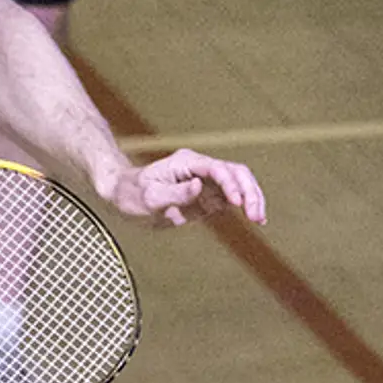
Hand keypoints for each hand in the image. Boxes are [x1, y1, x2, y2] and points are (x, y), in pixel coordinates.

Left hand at [107, 148, 265, 227]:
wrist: (123, 196)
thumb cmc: (132, 194)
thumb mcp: (150, 198)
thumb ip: (176, 193)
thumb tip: (200, 186)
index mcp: (186, 163)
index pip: (217, 169)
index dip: (231, 184)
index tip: (237, 204)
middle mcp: (200, 168)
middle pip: (236, 172)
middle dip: (249, 191)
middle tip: (256, 216)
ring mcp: (206, 181)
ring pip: (239, 183)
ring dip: (252, 198)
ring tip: (260, 219)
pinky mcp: (207, 195)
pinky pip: (232, 197)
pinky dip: (246, 205)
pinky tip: (255, 218)